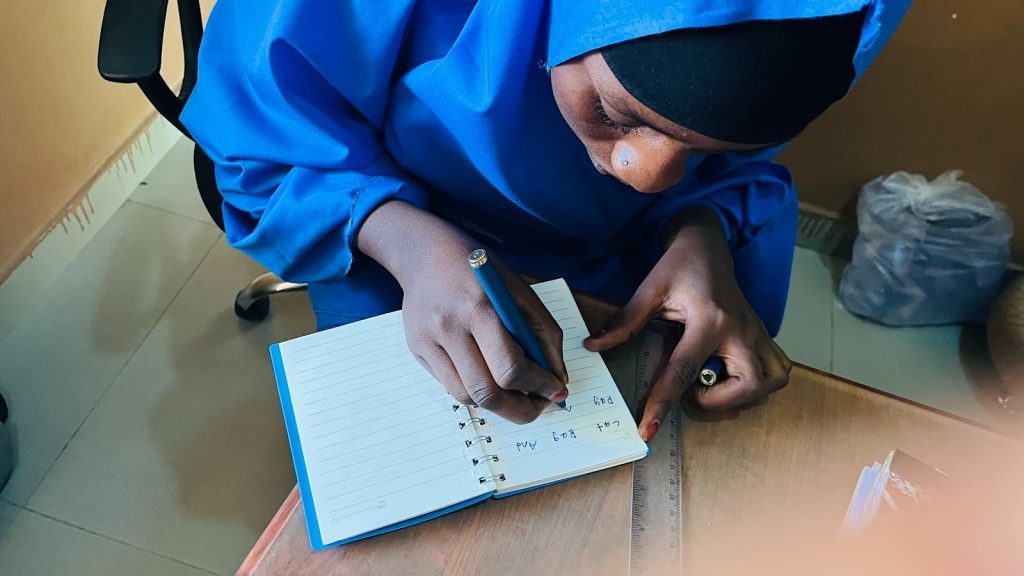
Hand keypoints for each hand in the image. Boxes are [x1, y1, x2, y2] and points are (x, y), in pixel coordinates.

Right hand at [358, 201, 567, 422]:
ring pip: (466, 396)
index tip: (555, 392)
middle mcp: (449, 327)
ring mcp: (428, 341)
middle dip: (520, 410)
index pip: (511, 367)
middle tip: (538, 407)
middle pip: (486, 392)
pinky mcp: (416, 349)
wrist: (426, 253)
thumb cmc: (481, 273)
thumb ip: (544, 335)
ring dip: (497, 405)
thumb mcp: (520, 293)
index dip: (539, 386)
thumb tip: (557, 380)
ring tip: (516, 396)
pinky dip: (475, 391)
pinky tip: (488, 379)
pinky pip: (449, 386)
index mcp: (480, 308)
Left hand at [584, 207, 790, 439]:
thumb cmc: (678, 267)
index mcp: (709, 319)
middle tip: (692, 392)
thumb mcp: (649, 290)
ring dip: (742, 394)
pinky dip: (759, 383)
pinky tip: (733, 375)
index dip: (662, 404)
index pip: (683, 371)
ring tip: (713, 383)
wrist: (707, 245)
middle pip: (747, 385)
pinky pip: (777, 370)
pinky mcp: (763, 335)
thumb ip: (624, 322)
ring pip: (770, 381)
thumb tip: (593, 346)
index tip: (647, 430)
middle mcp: (739, 329)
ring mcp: (757, 333)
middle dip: (718, 402)